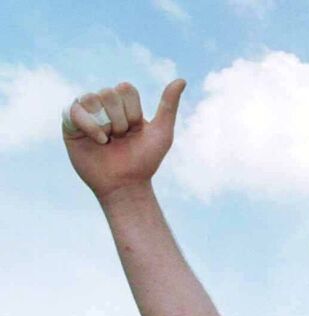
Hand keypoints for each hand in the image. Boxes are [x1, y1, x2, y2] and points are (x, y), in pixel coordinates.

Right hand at [62, 79, 185, 200]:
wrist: (126, 186)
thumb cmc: (143, 162)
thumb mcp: (162, 134)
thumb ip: (169, 106)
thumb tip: (181, 80)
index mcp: (124, 105)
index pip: (126, 88)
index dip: (133, 111)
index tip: (135, 131)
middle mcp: (104, 105)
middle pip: (109, 92)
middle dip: (120, 120)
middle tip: (120, 139)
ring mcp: (87, 113)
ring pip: (93, 98)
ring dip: (106, 124)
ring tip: (108, 141)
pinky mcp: (70, 124)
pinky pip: (75, 109)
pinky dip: (90, 125)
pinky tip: (99, 141)